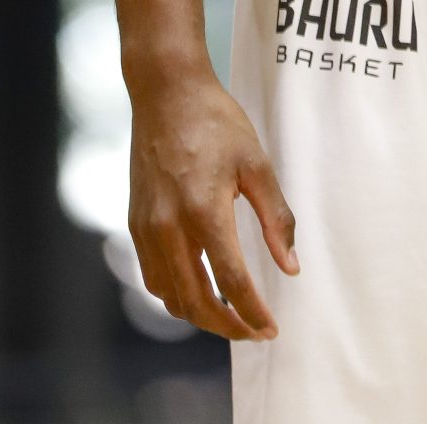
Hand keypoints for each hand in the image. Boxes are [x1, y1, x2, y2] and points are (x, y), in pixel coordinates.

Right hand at [127, 64, 298, 339]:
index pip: (231, 281)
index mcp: (204, 212)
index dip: (253, 312)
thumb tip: (290, 267)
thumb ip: (276, 218)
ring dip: (200, 316)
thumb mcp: (257, 164)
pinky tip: (198, 290)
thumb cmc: (217, 123)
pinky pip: (153, 277)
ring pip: (170, 296)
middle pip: (196, 301)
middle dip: (228, 326)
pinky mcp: (136, 223)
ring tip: (230, 316)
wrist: (167, 93)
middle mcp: (169, 228)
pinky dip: (176, 296)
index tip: (271, 328)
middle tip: (254, 332)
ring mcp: (147, 228)